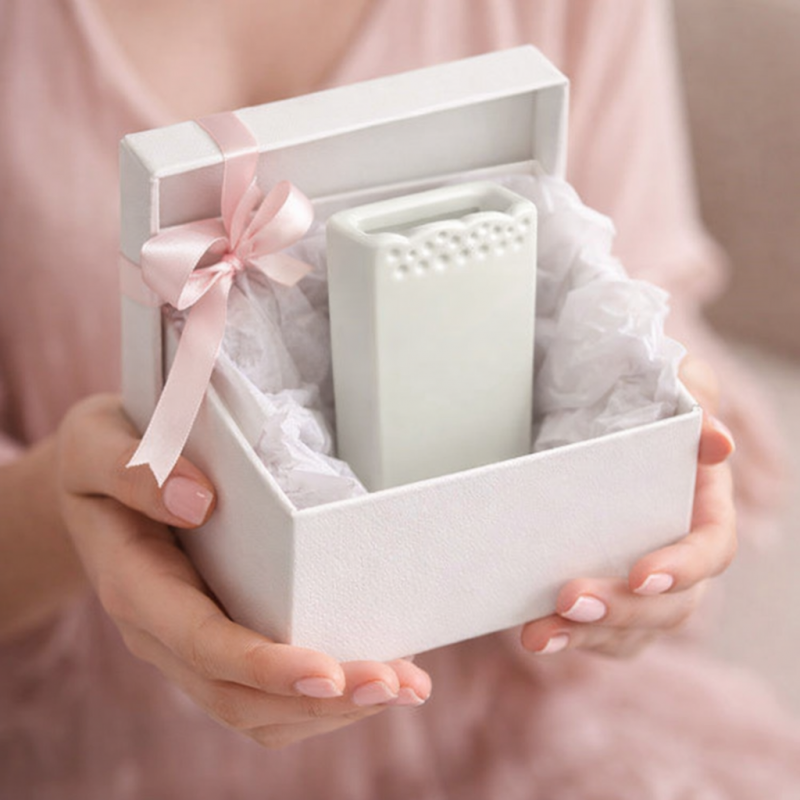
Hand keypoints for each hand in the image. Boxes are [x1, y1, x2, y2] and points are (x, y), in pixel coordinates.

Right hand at [56, 394, 430, 747]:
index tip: (327, 673)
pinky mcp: (220, 635)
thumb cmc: (103, 455)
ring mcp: (192, 642)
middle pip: (241, 694)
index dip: (264, 666)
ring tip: (405, 685)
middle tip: (400, 685)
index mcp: (136, 586)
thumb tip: (200, 501)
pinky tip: (375, 669)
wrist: (98, 481)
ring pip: (259, 708)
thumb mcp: (96, 444)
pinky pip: (267, 689)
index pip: (203, 645)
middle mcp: (164, 632)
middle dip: (323, 700)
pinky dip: (322, 694)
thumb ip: (134, 470)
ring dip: (334, 709)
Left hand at [520, 356, 736, 657]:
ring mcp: (638, 579)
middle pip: (669, 604)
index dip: (683, 567)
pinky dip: (566, 637)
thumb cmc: (626, 391)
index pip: (711, 548)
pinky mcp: (602, 594)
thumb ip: (691, 394)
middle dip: (622, 610)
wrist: (569, 403)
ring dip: (585, 635)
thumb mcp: (661, 376)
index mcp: (701, 504)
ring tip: (536, 633)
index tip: (642, 573)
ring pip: (629, 629)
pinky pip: (594, 633)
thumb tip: (715, 440)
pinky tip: (531, 631)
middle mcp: (675, 550)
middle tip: (569, 600)